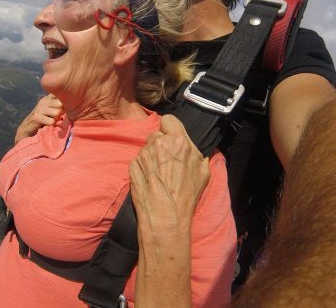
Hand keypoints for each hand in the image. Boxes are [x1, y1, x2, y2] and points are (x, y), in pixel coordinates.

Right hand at [14, 94, 63, 144]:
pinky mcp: (37, 117)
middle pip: (61, 105)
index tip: (66, 104)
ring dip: (56, 119)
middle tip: (58, 117)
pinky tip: (47, 124)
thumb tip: (72, 103)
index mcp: (48, 98)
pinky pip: (51, 121)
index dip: (64, 99)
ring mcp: (40, 108)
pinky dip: (52, 125)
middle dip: (62, 112)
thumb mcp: (50, 109)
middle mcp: (44, 101)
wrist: (27, 128)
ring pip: (57, 113)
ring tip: (52, 120)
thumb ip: (59, 104)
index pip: (59, 93)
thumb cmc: (43, 119)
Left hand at [129, 114, 209, 236]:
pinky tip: (150, 180)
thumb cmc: (187, 195)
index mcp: (178, 141)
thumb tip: (192, 150)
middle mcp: (158, 143)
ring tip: (159, 174)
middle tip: (167, 161)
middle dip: (161, 145)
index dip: (170, 128)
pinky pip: (139, 160)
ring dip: (152, 156)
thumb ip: (196, 153)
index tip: (172, 137)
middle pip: (157, 135)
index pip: (169, 120)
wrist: (165, 215)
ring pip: (147, 148)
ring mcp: (143, 154)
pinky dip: (143, 167)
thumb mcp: (203, 172)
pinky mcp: (132, 165)